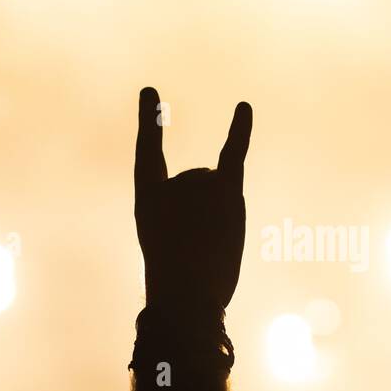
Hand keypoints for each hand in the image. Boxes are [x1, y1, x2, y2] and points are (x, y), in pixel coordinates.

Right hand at [134, 86, 251, 315]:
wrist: (186, 299)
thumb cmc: (180, 285)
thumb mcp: (176, 251)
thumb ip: (194, 216)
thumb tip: (223, 187)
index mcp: (146, 198)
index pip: (149, 153)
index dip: (152, 123)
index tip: (152, 92)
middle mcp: (169, 183)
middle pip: (202, 184)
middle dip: (209, 216)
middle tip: (198, 248)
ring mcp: (195, 183)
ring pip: (221, 188)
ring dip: (224, 216)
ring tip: (210, 244)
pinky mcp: (224, 191)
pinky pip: (234, 153)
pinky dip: (239, 129)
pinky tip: (243, 106)